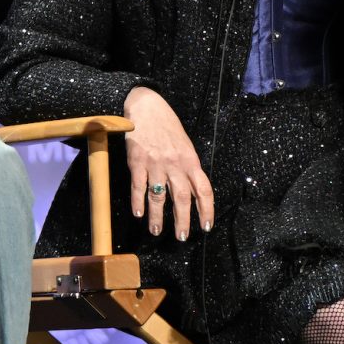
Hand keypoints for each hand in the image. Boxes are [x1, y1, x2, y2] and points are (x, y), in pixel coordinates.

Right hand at [123, 86, 214, 240]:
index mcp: (191, 160)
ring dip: (157, 216)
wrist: (147, 106)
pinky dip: (138, 202)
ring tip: (156, 230)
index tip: (206, 226)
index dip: (206, 210)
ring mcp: (156, 163)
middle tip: (182, 237)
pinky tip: (139, 214)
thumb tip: (192, 191)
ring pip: (158, 197)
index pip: (203, 190)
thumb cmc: (167, 126)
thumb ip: (188, 167)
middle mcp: (175, 164)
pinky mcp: (137, 162)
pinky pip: (138, 187)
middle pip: (182, 198)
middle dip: (183, 220)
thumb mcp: (185, 145)